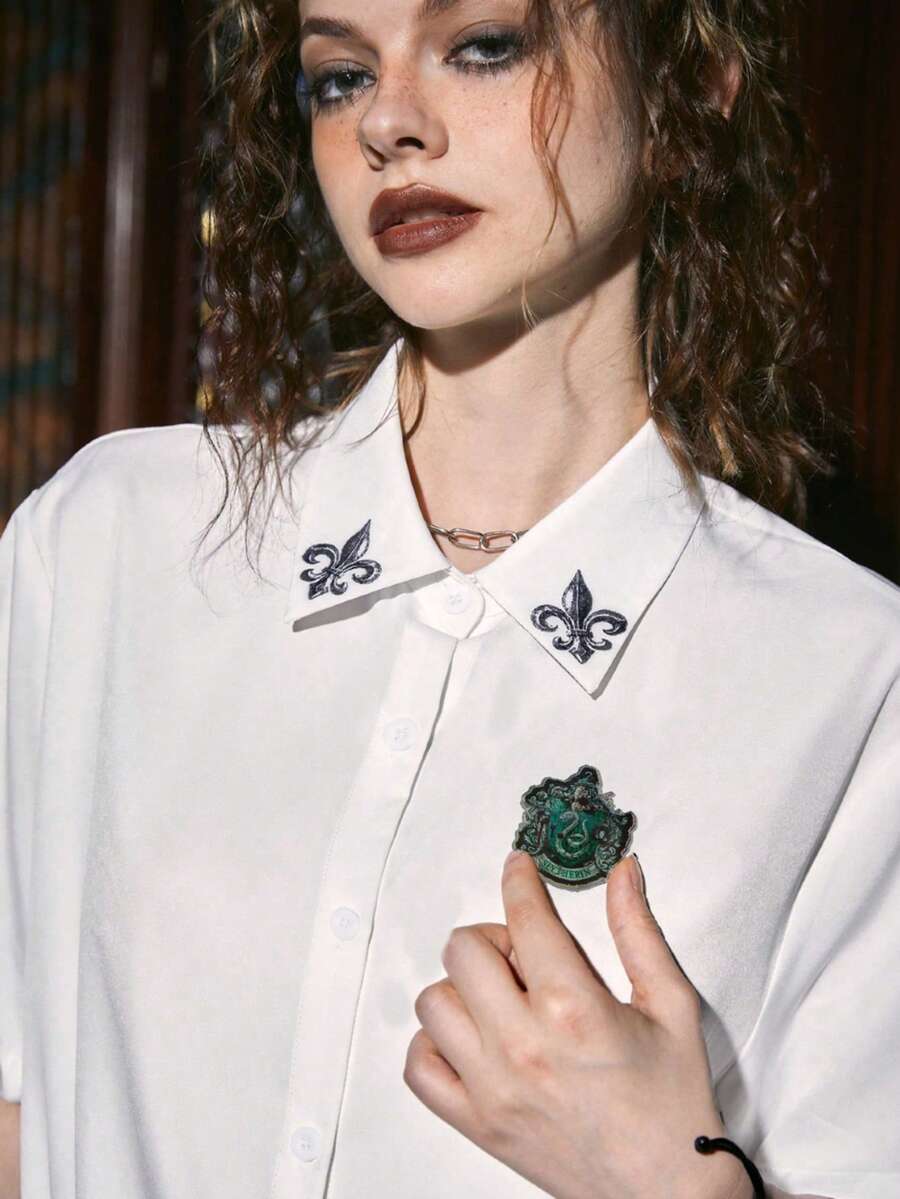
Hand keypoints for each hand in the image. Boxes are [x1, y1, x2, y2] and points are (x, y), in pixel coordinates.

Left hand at [404, 850, 751, 1198]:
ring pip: (435, 1003)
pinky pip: (419, 1068)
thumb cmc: (674, 1104)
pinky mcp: (477, 1123)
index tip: (519, 869)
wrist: (668, 1193)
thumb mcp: (671, 1005)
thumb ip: (638, 931)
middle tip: (524, 953)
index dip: (519, 880)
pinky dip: (435, 1044)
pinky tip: (473, 1038)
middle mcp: (522, 1045)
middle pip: (464, 951)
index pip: (524, 918)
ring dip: (464, 989)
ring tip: (502, 999)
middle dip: (493, 937)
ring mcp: (492, 1088)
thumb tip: (622, 874)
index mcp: (574, 1009)